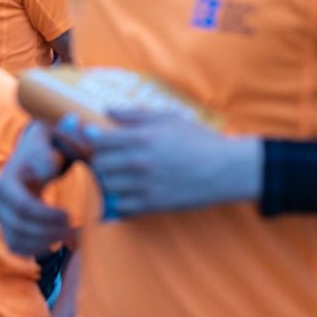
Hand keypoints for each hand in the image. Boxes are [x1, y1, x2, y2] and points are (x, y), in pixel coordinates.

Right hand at [0, 122, 72, 255]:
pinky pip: (16, 247)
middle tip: (74, 230)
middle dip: (49, 232)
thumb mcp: (44, 148)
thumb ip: (47, 157)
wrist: (30, 156)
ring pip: (16, 241)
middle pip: (20, 227)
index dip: (47, 216)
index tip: (69, 216)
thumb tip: (48, 172)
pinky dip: (36, 249)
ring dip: (44, 243)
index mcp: (5, 182)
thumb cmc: (42, 152)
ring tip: (68, 237)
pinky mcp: (5, 226)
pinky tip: (56, 242)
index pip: (23, 207)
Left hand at [78, 111, 259, 217]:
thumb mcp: (168, 118)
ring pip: (106, 186)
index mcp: (143, 138)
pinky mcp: (152, 205)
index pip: (99, 140)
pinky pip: (120, 206)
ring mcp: (145, 186)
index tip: (94, 139)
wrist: (224, 170)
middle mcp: (140, 162)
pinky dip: (117, 199)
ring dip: (106, 180)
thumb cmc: (199, 140)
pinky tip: (126, 190)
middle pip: (98, 165)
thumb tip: (106, 110)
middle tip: (106, 157)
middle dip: (98, 160)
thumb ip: (134, 115)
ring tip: (116, 174)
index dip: (91, 139)